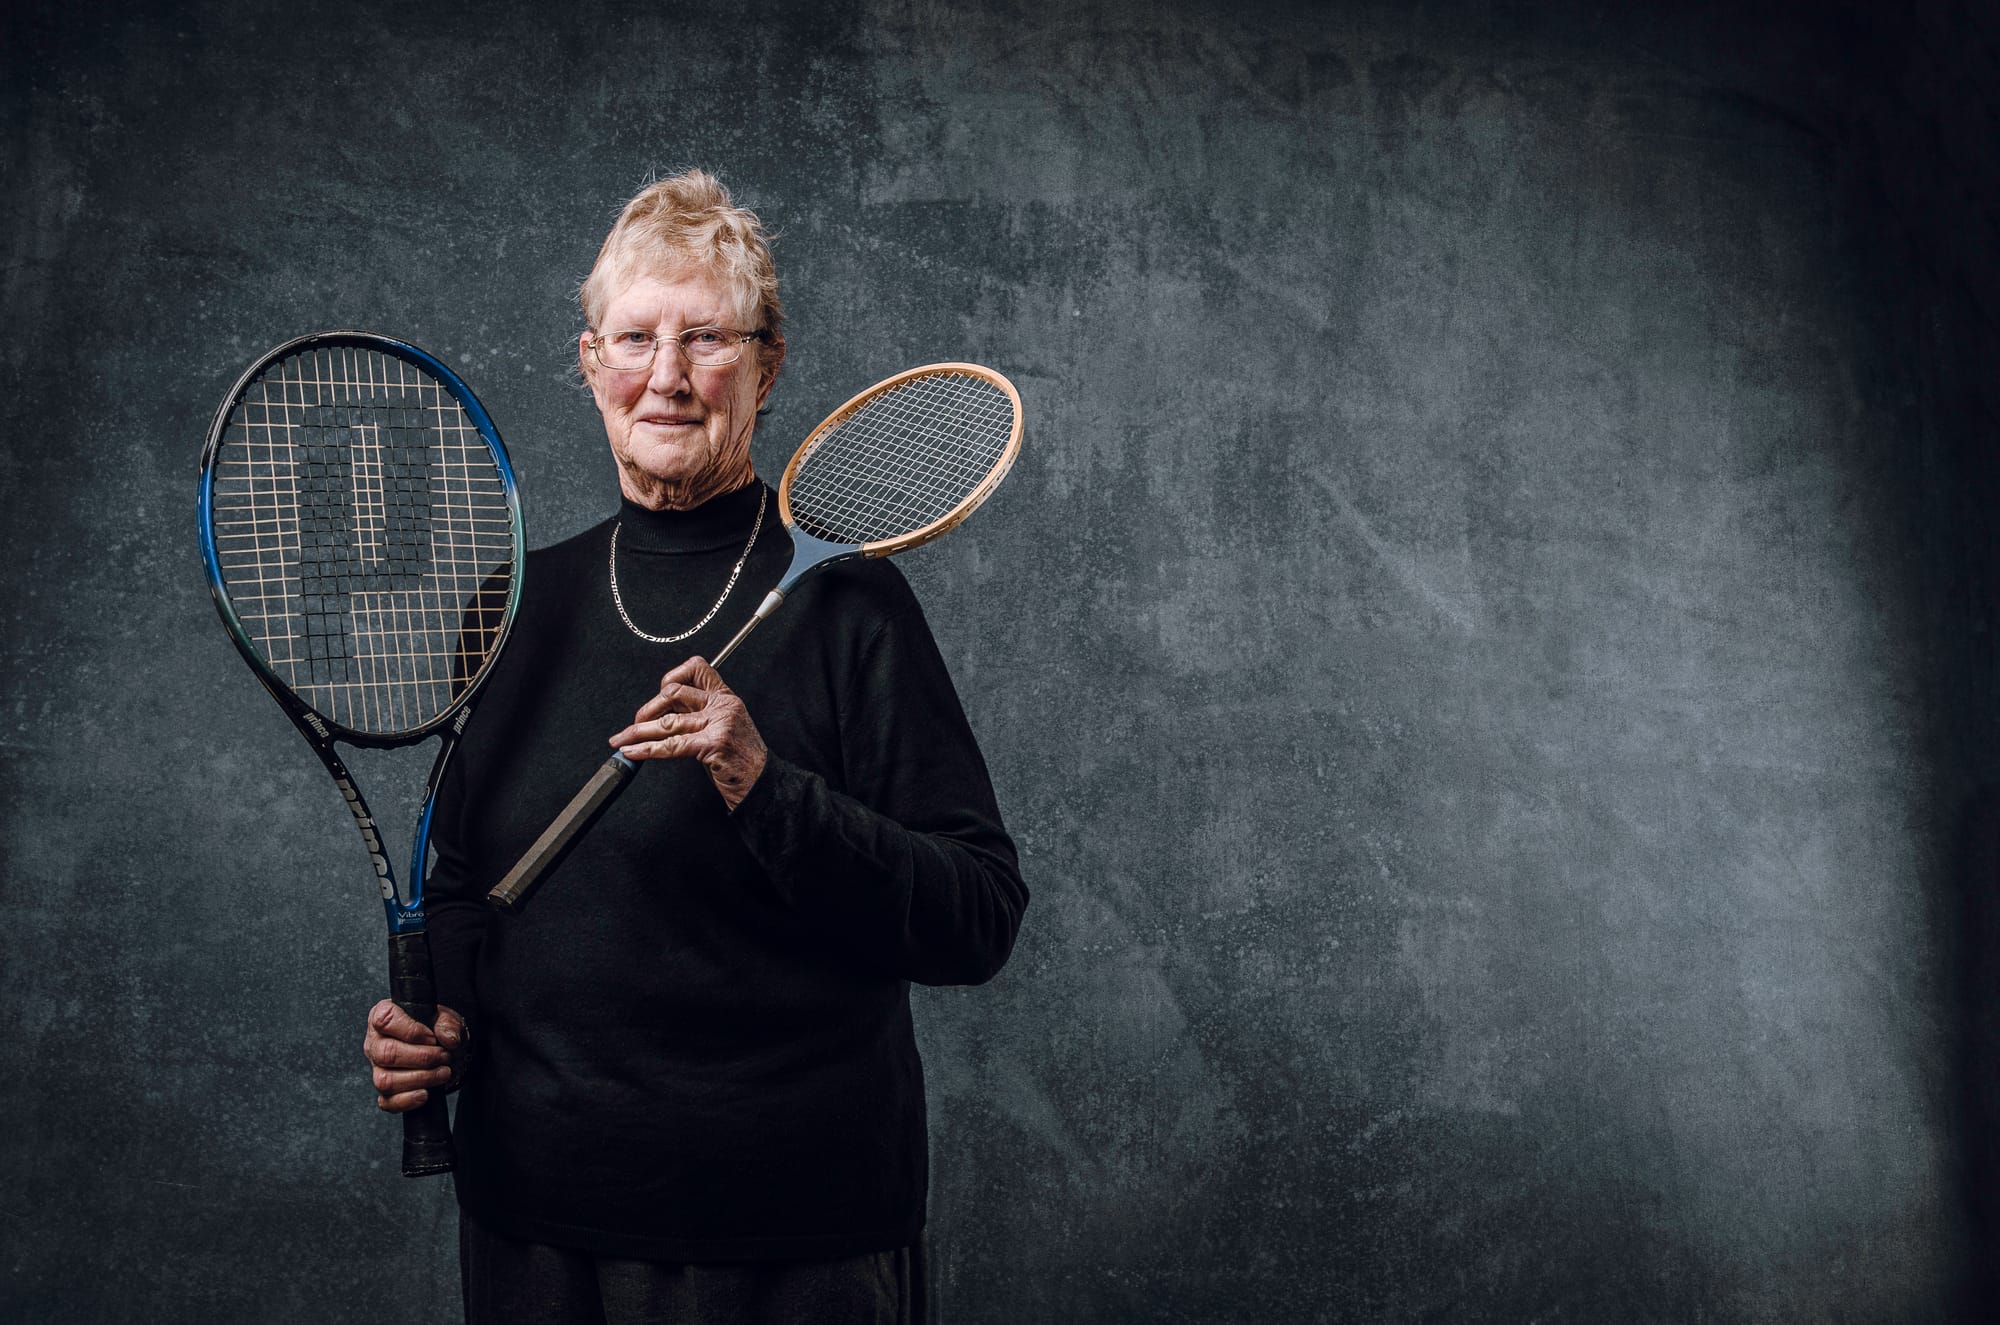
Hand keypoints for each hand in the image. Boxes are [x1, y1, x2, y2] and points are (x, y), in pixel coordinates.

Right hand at [363, 999, 467, 1112]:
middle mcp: (375, 1043)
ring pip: (385, 1080)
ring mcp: (376, 1069)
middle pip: (386, 1054)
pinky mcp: (384, 1091)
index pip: (384, 1021)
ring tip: (442, 1073)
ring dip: (420, 1079)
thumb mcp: (446, 1018)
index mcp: (383, 1016)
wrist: (441, 1048)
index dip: (411, 1031)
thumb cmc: (435, 1029)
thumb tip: (449, 1039)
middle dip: (422, 1058)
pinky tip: (425, 1094)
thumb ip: (448, 1024)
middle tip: (444, 1057)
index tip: (432, 1038)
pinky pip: (387, 1102)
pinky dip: (408, 1100)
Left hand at [609, 655, 767, 809]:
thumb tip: (660, 713)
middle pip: (673, 693)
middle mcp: (723, 705)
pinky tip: (632, 751)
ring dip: (638, 732)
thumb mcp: (723, 726)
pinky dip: (646, 749)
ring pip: (667, 721)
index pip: (695, 668)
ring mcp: (719, 723)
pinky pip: (671, 745)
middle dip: (647, 709)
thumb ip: (697, 714)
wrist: (761, 783)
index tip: (658, 694)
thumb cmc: (741, 759)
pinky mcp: (713, 744)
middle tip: (635, 724)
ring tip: (621, 740)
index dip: (670, 677)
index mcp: (725, 697)